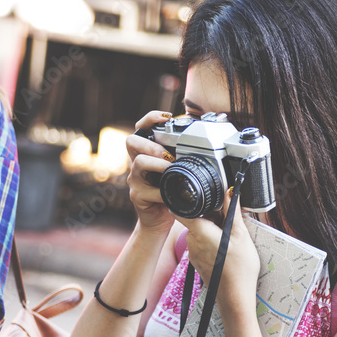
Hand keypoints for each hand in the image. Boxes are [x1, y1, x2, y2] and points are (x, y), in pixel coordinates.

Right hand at [127, 111, 177, 232]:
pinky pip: (148, 189)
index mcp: (146, 154)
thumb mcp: (175, 173)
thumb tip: (204, 145)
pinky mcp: (137, 195)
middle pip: (131, 141)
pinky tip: (171, 193)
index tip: (166, 117)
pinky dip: (162, 191)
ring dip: (158, 164)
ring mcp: (135, 179)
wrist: (158, 220)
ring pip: (139, 162)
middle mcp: (137, 164)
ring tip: (170, 169)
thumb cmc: (169, 193)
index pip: (141, 128)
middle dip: (151, 144)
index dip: (150, 118)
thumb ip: (181, 159)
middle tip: (167, 154)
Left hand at [175, 189, 259, 310]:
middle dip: (212, 214)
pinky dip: (212, 240)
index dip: (189, 199)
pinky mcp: (197, 261)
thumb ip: (233, 211)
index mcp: (199, 230)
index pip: (181, 208)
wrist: (234, 296)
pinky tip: (227, 247)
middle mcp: (191, 240)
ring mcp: (193, 252)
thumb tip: (230, 191)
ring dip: (214, 227)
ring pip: (200, 231)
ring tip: (231, 235)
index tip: (202, 196)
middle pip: (195, 218)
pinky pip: (202, 243)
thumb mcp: (240, 234)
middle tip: (230, 218)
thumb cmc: (239, 267)